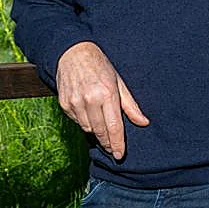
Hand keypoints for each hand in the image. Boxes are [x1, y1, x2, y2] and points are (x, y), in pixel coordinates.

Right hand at [55, 41, 148, 159]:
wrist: (72, 52)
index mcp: (107, 94)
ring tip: (101, 127)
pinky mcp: (64, 103)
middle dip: (107, 143)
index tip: (119, 155)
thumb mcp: (118, 82)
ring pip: (87, 128)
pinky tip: (88, 114)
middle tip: (112, 149)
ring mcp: (75, 102)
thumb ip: (130, 105)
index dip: (117, 144)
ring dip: (95, 132)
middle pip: (100, 131)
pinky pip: (76, 121)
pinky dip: (83, 121)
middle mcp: (90, 99)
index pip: (114, 127)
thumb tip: (143, 122)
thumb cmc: (99, 66)